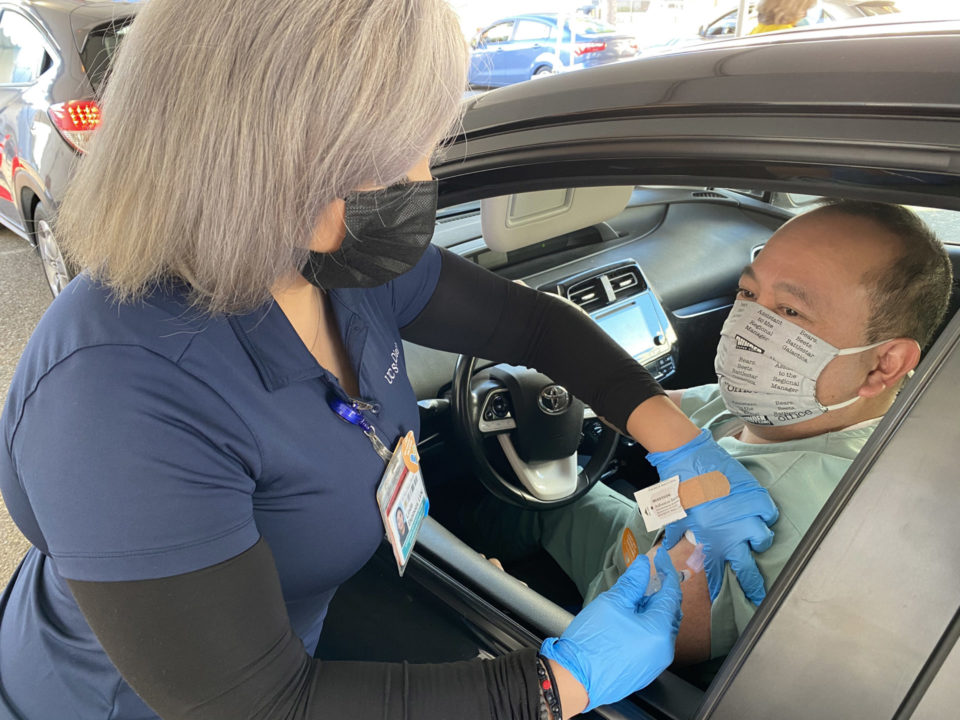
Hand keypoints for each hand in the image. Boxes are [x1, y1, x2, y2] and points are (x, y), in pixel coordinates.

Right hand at [539, 547, 681, 711]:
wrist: (575, 679)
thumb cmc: (592, 643)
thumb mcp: (612, 603)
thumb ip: (632, 582)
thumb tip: (642, 565)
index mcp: (660, 631)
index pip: (671, 594)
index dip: (667, 571)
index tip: (660, 557)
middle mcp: (663, 649)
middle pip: (669, 611)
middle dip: (659, 591)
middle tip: (646, 575)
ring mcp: (654, 663)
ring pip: (660, 627)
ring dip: (650, 609)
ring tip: (632, 597)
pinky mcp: (643, 670)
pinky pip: (651, 642)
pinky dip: (645, 626)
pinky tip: (628, 619)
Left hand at [646, 429, 778, 604]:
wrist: (690, 459)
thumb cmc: (680, 488)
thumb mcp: (675, 516)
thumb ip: (676, 536)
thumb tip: (670, 550)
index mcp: (710, 540)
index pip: (716, 572)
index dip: (718, 588)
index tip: (721, 599)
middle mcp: (732, 533)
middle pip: (748, 569)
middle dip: (753, 585)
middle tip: (759, 595)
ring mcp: (747, 516)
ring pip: (764, 540)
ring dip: (759, 541)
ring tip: (754, 539)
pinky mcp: (756, 497)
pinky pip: (769, 514)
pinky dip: (766, 516)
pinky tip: (760, 515)